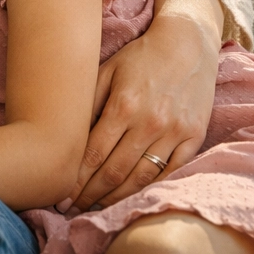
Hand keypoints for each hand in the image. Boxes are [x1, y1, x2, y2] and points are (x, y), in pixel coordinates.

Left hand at [69, 11, 217, 207]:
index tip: (59, 192)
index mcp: (123, 105)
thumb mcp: (106, 70)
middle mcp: (149, 122)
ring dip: (116, 197)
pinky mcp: (194, 137)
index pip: (94, 153)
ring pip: (142, 177)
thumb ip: (87, 101)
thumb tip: (65, 134)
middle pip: (115, 171)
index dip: (75, 178)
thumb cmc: (139, 58)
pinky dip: (150, 188)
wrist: (187, 45)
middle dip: (89, 193)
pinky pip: (170, 172)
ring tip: (95, 207)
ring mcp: (175, 132)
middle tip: (70, 208)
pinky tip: (131, 197)